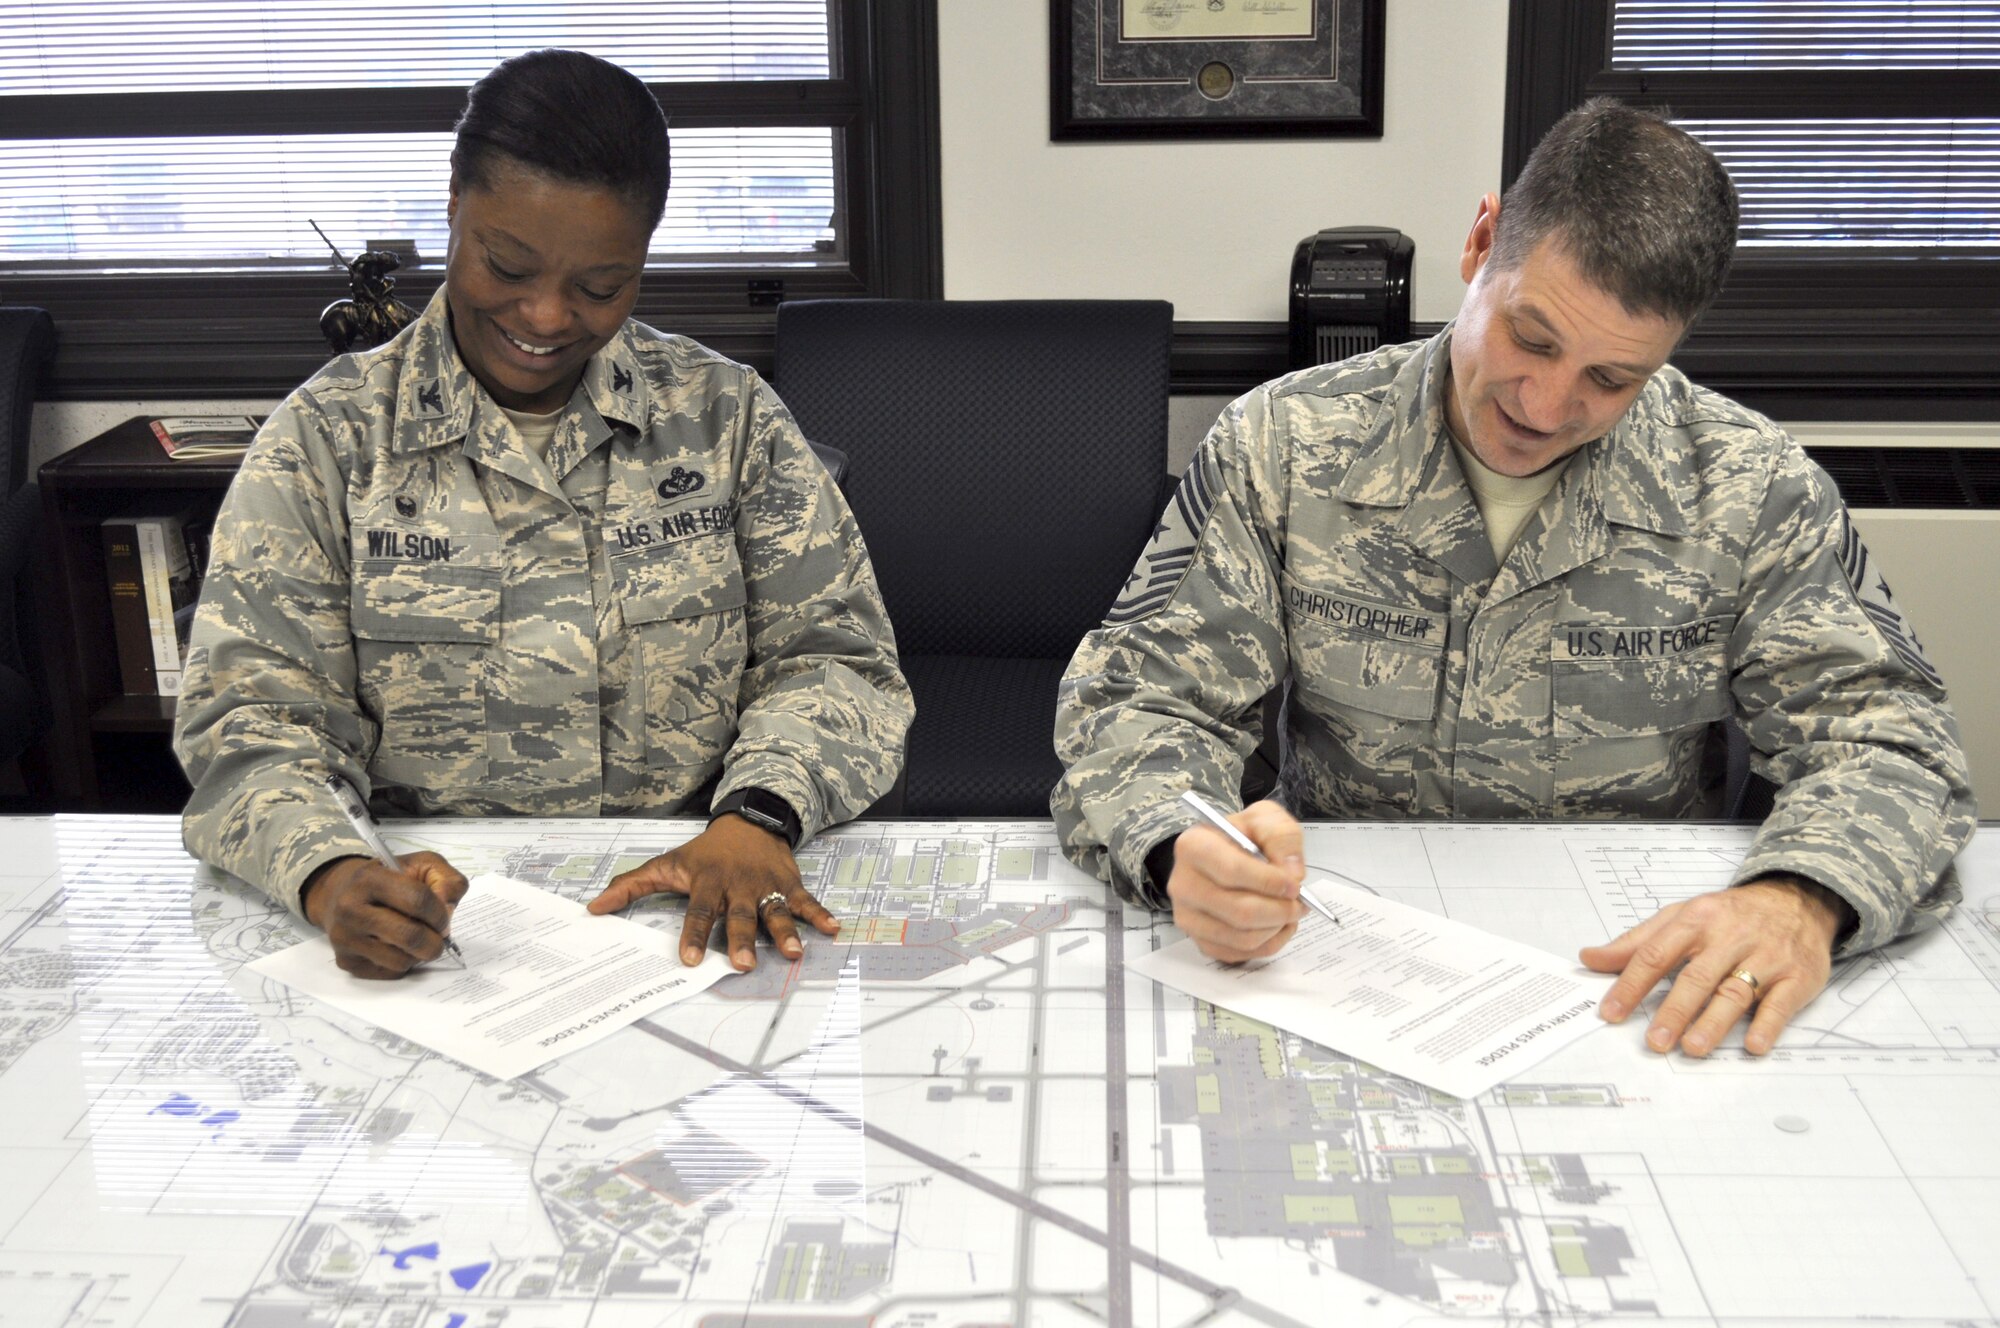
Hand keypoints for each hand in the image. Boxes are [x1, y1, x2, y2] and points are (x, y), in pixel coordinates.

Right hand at [303, 852, 468, 978]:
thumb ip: (447, 880)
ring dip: (419, 953)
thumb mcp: (422, 865)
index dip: (440, 913)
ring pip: (402, 960)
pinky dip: (403, 963)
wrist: (344, 894)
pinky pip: (390, 972)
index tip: (444, 916)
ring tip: (415, 937)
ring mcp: (345, 938)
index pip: (418, 900)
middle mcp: (350, 909)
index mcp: (370, 879)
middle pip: (410, 936)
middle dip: (435, 941)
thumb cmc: (390, 879)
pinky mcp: (347, 962)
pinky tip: (396, 946)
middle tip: (438, 935)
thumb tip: (448, 910)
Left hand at [586, 814, 837, 969]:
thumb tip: (594, 908)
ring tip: (793, 953)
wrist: (748, 820)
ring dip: (785, 931)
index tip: (687, 959)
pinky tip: (832, 929)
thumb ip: (632, 886)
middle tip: (743, 964)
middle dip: (742, 939)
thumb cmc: (704, 852)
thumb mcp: (667, 863)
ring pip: (774, 910)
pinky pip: (805, 900)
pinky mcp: (788, 882)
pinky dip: (820, 914)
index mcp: (706, 882)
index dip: (692, 934)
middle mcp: (737, 885)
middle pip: (739, 915)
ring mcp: (765, 884)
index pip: (697, 911)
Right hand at [1166, 799, 1308, 962]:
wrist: (1222, 853)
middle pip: (1238, 911)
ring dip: (1277, 928)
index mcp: (1193, 846)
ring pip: (1243, 938)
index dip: (1269, 882)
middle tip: (1299, 903)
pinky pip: (1241, 955)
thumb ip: (1281, 837)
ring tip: (1290, 911)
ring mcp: (1188, 916)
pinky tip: (1276, 924)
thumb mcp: (1264, 819)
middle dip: (1279, 910)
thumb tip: (1292, 873)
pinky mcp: (1200, 940)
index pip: (1232, 871)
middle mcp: (1182, 884)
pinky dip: (1269, 944)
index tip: (1294, 884)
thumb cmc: (1242, 836)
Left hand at [1581, 875, 1850, 1055]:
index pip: (1656, 954)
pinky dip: (1767, 1024)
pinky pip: (1781, 1002)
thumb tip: (1590, 958)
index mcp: (1695, 920)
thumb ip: (1636, 942)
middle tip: (1654, 1041)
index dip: (1631, 984)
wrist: (1796, 899)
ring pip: (1736, 990)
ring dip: (1714, 1022)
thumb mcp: (1680, 917)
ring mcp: (1766, 956)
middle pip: (1697, 976)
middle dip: (1674, 1011)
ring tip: (1692, 1048)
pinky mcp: (1797, 976)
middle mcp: (1729, 937)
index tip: (1611, 1012)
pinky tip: (1753, 1045)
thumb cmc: (1729, 915)